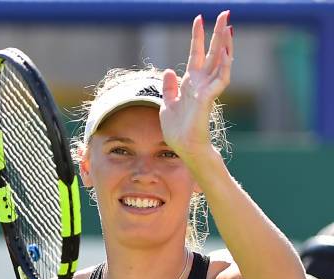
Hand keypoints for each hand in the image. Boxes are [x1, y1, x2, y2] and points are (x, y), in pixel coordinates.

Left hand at [160, 10, 232, 158]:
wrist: (184, 146)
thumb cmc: (177, 130)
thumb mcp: (167, 104)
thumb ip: (170, 88)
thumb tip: (169, 71)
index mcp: (191, 83)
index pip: (196, 54)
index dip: (198, 37)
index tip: (199, 18)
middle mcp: (201, 83)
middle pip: (213, 53)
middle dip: (218, 34)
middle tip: (225, 13)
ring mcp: (207, 90)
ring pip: (221, 62)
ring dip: (226, 45)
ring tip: (229, 26)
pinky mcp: (208, 99)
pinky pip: (221, 80)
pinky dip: (225, 66)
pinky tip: (227, 52)